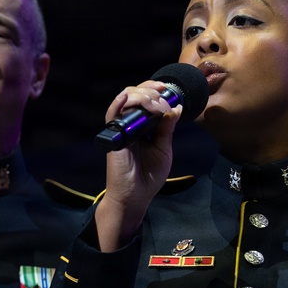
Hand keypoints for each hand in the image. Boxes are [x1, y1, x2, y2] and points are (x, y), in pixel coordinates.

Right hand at [95, 80, 182, 250]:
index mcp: (143, 125)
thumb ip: (167, 128)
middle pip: (136, 94)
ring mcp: (121, 128)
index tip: (169, 91)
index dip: (156, 90)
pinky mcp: (113, 136)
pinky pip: (111, 115)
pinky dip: (118, 103)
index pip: (146, 99)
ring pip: (126, 99)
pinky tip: (128, 97)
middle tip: (164, 102)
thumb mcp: (163, 148)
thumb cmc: (148, 176)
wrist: (135, 197)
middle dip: (152, 92)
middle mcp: (131, 123)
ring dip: (143, 97)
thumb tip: (176, 107)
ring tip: (156, 107)